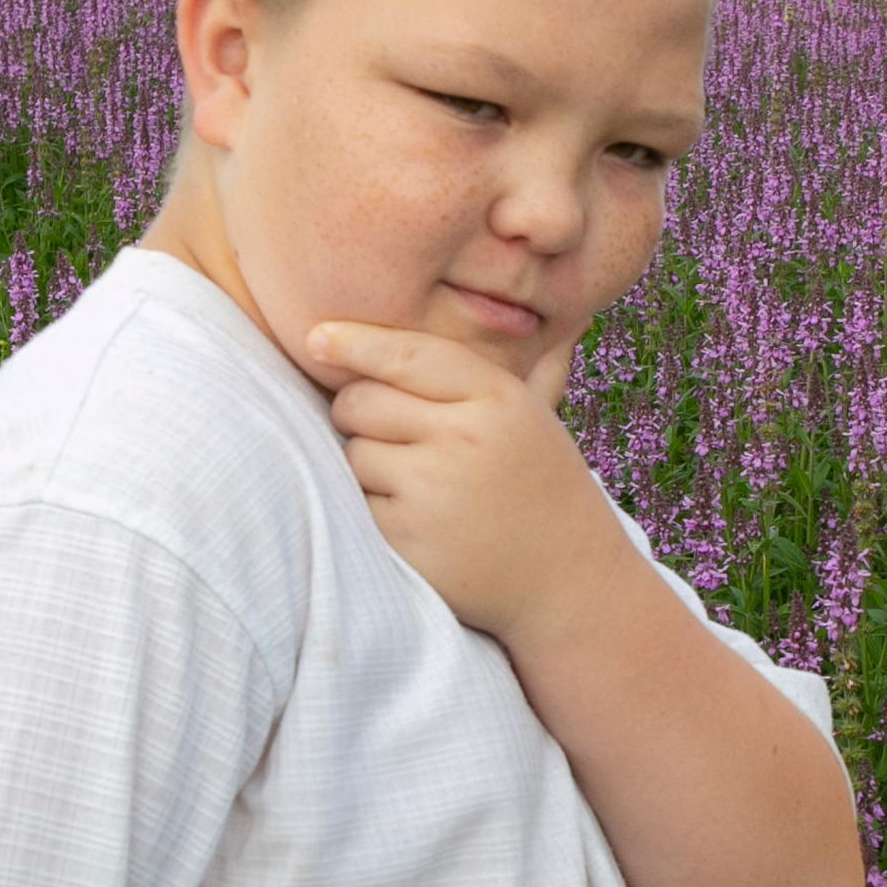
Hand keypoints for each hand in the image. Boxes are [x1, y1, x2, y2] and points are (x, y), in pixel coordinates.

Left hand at [306, 321, 619, 647]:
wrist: (569, 579)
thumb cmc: (542, 485)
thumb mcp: (534, 414)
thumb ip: (504, 362)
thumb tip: (533, 306)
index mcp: (498, 398)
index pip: (407, 355)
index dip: (355, 342)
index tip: (317, 337)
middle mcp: (466, 438)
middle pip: (362, 401)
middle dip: (359, 411)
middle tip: (390, 432)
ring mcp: (434, 492)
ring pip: (354, 453)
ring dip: (368, 463)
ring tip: (416, 482)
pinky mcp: (409, 541)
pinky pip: (358, 504)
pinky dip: (373, 509)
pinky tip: (414, 518)